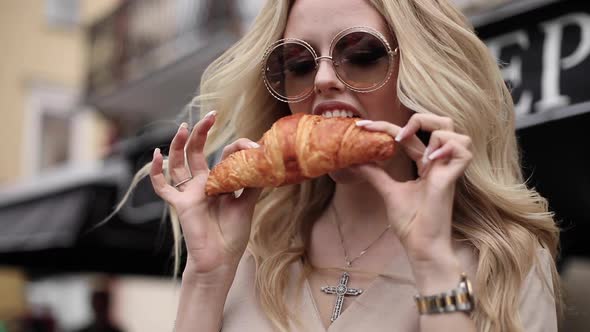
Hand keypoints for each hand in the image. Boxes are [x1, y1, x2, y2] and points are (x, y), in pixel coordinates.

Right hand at [149, 111, 261, 282]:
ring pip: (179, 163)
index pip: (224, 156)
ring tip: (184, 127)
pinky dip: (156, 172)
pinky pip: (163, 187)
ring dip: (179, 145)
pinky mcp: (180, 204)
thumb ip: (252, 183)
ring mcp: (189, 192)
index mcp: (219, 183)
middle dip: (202, 133)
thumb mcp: (248, 204)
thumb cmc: (233, 234)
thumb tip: (261, 161)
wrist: (221, 259)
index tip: (253, 145)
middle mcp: (202, 184)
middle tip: (210, 115)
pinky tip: (155, 155)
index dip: (238, 147)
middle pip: (197, 153)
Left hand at [354, 114, 472, 268]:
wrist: (421, 245)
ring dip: (434, 133)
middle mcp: (439, 162)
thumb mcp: (388, 191)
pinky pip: (462, 148)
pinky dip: (448, 146)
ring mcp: (448, 168)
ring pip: (453, 130)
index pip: (410, 134)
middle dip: (420, 119)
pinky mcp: (454, 177)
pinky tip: (432, 160)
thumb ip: (375, 174)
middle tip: (398, 136)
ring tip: (421, 155)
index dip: (386, 126)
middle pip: (441, 121)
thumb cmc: (411, 223)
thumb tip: (354, 161)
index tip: (362, 125)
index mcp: (425, 163)